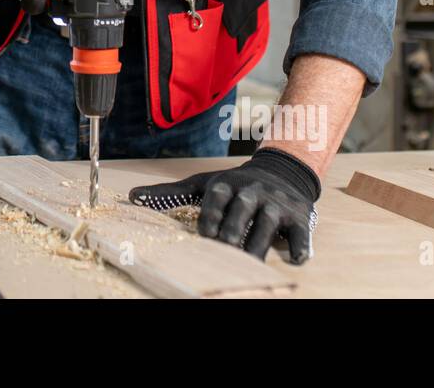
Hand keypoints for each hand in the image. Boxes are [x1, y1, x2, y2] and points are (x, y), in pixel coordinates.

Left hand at [128, 148, 320, 263]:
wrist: (282, 172)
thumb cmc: (235, 186)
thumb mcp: (203, 185)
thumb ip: (170, 193)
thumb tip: (132, 197)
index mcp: (227, 184)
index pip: (217, 197)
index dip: (211, 214)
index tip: (205, 233)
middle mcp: (252, 191)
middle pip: (243, 208)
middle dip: (235, 228)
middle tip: (226, 247)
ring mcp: (276, 204)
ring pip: (269, 222)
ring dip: (260, 241)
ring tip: (250, 261)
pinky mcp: (299, 216)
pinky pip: (301, 231)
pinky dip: (300, 245)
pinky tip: (295, 259)